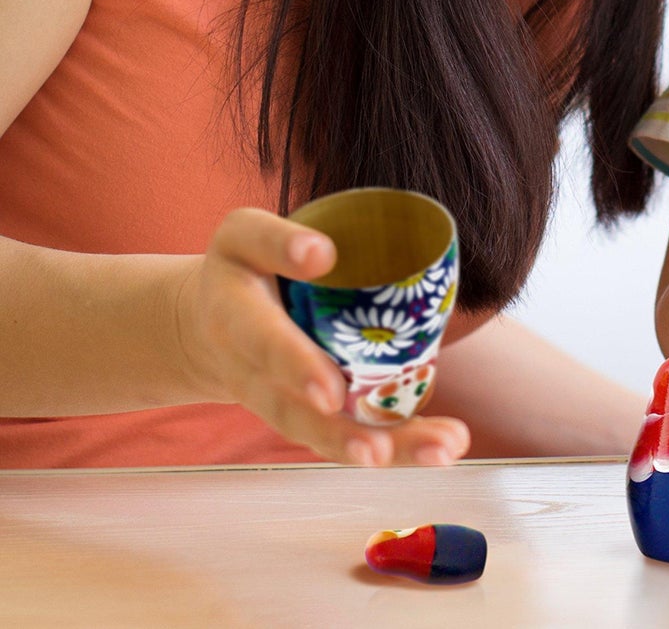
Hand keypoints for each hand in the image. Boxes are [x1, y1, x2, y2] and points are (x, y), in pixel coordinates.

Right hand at [173, 208, 469, 467]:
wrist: (206, 321)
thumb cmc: (240, 266)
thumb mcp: (241, 236)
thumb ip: (276, 238)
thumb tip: (324, 252)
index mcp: (234, 318)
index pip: (264, 342)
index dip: (296, 368)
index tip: (331, 391)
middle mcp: (255, 373)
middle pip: (296, 412)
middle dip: (340, 434)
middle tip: (379, 452)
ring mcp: (281, 401)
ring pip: (326, 434)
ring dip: (384, 447)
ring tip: (440, 451)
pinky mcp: (309, 412)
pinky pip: (346, 434)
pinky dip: (394, 445)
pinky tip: (439, 447)